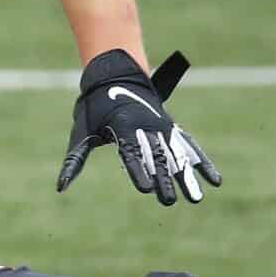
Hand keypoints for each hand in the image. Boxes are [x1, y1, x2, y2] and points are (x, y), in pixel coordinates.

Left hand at [56, 48, 219, 206]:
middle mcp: (147, 126)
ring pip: (176, 155)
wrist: (116, 74)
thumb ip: (76, 160)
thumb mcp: (82, 130)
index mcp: (123, 125)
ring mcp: (162, 127)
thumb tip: (61, 187)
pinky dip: (202, 163)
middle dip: (163, 180)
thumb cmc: (95, 105)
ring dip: (186, 177)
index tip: (146, 189)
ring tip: (196, 198)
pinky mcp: (172, 129)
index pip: (131, 152)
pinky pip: (190, 147)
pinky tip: (214, 180)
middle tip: (167, 202)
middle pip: (156, 157)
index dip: (138, 171)